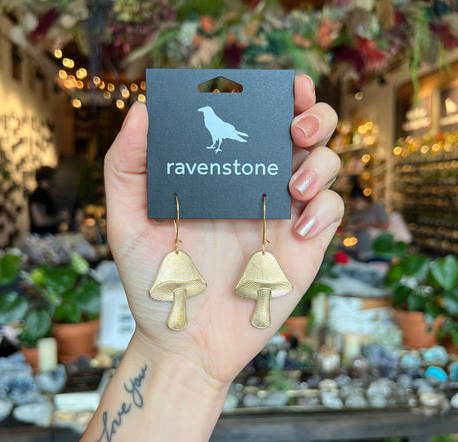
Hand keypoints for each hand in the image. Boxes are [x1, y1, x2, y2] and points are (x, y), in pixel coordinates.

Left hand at [104, 75, 342, 388]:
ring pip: (328, 165)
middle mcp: (258, 188)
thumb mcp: (127, 222)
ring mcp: (284, 216)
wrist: (184, 339)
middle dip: (314, 116)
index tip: (280, 85)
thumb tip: (141, 110)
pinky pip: (332, 212)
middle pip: (307, 134)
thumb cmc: (155, 282)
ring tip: (293, 183)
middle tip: (294, 127)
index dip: (277, 97)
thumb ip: (126, 167)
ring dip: (322, 161)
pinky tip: (298, 230)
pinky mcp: (305, 248)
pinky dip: (325, 209)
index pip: (258, 121)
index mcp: (223, 174)